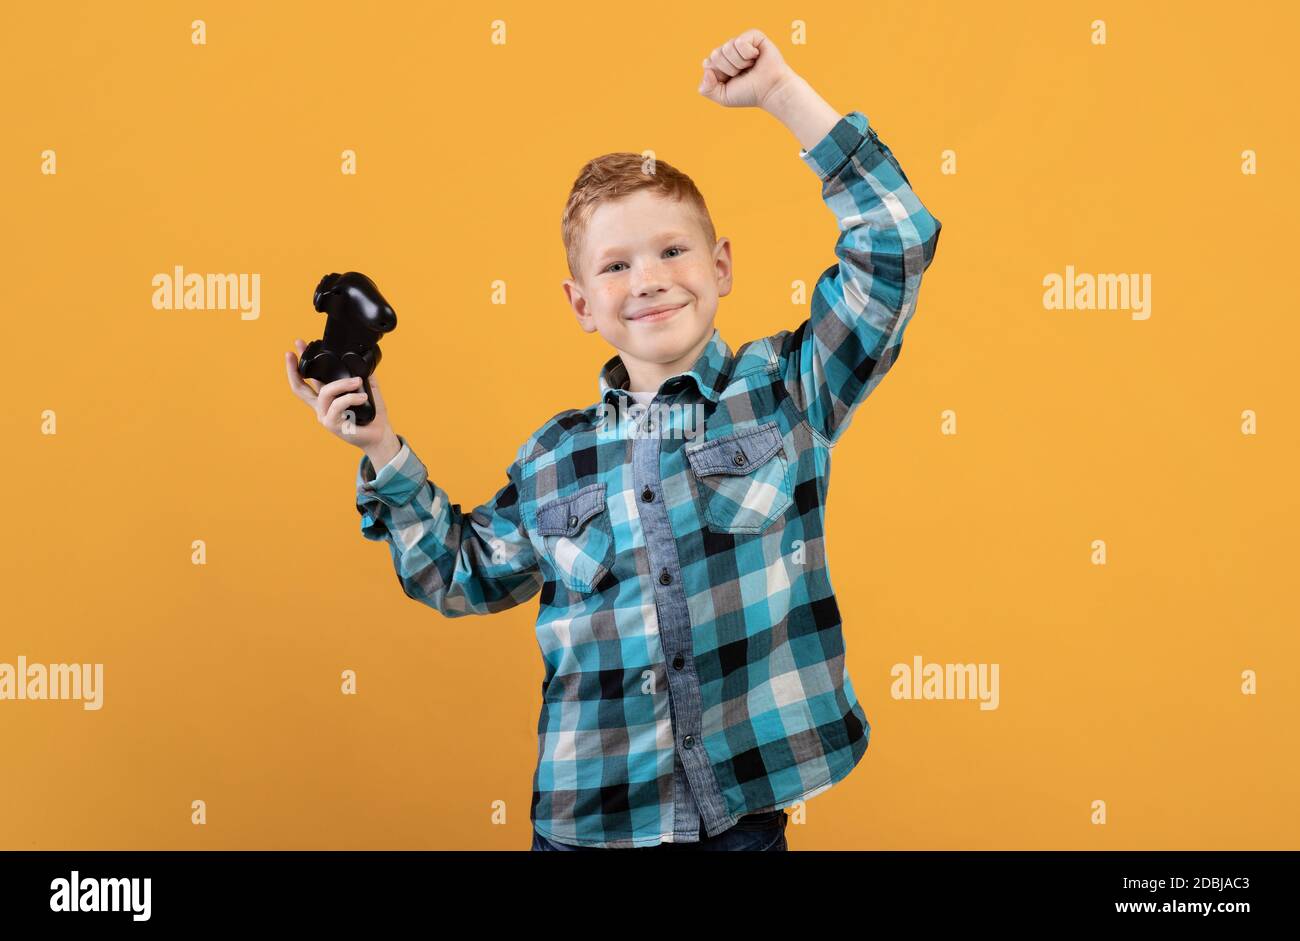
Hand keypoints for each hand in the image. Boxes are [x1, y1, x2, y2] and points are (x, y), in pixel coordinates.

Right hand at [284, 338, 396, 455]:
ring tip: (357, 381)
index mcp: (327, 398)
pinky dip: (351, 398)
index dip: (301, 363)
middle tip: (294, 351)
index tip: (298, 345)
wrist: (380, 435)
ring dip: (342, 384)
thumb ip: (363, 377)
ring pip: (325, 392)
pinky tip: (363, 397)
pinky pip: (338, 405)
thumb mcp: (367, 391)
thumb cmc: (373, 415)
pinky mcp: (332, 424)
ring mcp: (324, 416)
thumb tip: (364, 361)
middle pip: (300, 387)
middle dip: (294, 368)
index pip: (309, 379)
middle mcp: (321, 407)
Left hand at [697, 29, 795, 110]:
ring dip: (739, 63)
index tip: (732, 81)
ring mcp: (741, 44)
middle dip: (729, 69)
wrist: (770, 90)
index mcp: (720, 64)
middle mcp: (729, 52)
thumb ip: (706, 89)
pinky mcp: (753, 36)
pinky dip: (747, 54)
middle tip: (743, 74)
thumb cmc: (749, 93)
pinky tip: (756, 57)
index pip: (708, 63)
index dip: (719, 75)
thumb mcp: (723, 97)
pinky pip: (740, 42)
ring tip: (751, 66)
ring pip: (727, 48)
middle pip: (715, 54)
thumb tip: (706, 66)